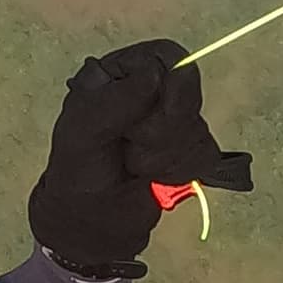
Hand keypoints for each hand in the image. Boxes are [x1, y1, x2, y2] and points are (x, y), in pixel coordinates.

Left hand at [26, 40, 254, 280]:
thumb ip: (114, 102)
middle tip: (129, 148)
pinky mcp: (190, 149)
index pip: (165, 57)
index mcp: (120, 73)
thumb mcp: (81, 134)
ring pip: (196, 127)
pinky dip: (178, 171)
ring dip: (164, 156)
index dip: (162, 90)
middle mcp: (150, 90)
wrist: (93, 226)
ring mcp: (173, 119)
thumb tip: (156, 72)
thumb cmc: (78, 175)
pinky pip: (204, 153)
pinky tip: (155, 178)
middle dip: (159, 131)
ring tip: (135, 166)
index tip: (137, 123)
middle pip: (188, 93)